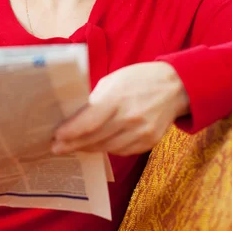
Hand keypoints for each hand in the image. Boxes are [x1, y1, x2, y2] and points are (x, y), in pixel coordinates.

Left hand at [52, 62, 189, 156]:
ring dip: (87, 148)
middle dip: (72, 144)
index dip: (70, 133)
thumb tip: (75, 117)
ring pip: (106, 148)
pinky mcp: (148, 142)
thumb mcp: (114, 80)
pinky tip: (94, 146)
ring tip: (72, 147)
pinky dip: (105, 149)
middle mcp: (130, 118)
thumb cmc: (140, 79)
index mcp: (118, 98)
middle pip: (94, 138)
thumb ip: (95, 99)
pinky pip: (121, 151)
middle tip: (56, 147)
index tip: (55, 136)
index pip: (88, 123)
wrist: (176, 87)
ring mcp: (141, 133)